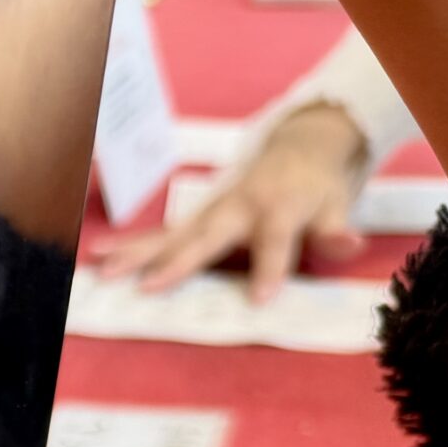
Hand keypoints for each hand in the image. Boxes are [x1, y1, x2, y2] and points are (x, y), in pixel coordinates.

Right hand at [96, 101, 370, 299]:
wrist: (301, 147)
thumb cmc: (318, 187)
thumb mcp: (337, 205)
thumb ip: (336, 230)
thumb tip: (350, 245)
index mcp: (278, 206)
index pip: (275, 239)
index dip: (270, 268)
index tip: (260, 299)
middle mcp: (238, 207)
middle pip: (205, 236)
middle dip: (176, 261)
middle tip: (148, 285)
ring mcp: (211, 211)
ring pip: (172, 234)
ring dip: (135, 253)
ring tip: (103, 270)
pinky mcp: (196, 218)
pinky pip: (161, 234)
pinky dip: (129, 245)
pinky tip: (97, 256)